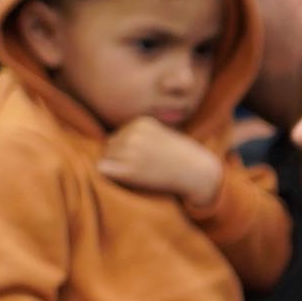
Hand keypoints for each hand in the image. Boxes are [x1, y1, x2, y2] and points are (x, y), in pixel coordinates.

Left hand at [98, 117, 225, 204]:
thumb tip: (108, 142)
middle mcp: (133, 134)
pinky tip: (128, 178)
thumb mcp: (161, 134)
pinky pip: (103, 169)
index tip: (149, 156)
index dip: (130, 148)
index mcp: (140, 122)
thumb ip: (139, 134)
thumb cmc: (181, 157)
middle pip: (110, 146)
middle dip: (121, 157)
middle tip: (145, 167)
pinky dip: (110, 174)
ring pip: (106, 157)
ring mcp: (130, 152)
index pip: (119, 135)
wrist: (199, 172)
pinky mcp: (129, 170)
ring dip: (118, 167)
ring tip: (142, 172)